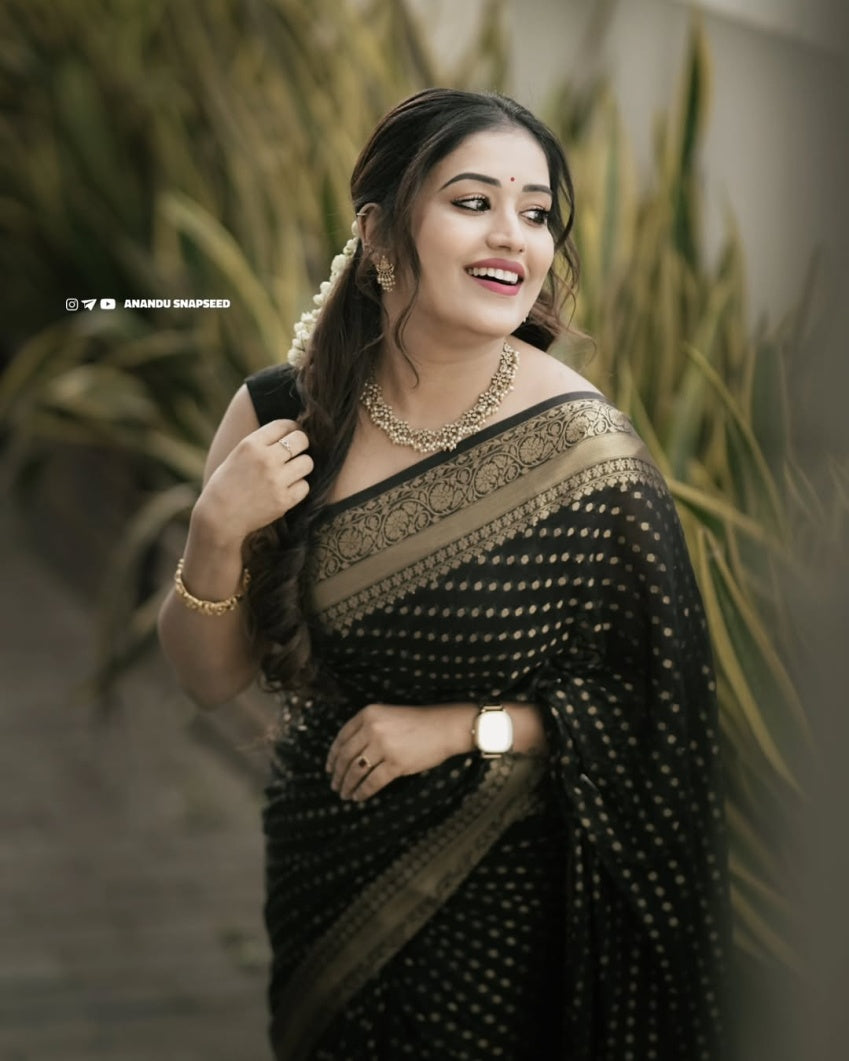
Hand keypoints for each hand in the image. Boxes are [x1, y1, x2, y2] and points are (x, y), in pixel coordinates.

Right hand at [194, 418, 312, 544]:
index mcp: (251, 444)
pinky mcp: (284, 500)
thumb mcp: (238, 454)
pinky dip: (298, 488)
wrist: (219, 516)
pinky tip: (286, 490)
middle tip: (296, 454)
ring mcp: (276, 480)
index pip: (284, 425)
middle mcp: (266, 459)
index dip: (293, 429)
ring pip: (307, 463)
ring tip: (291, 473)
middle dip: (302, 445)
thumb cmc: (227, 484)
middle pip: (301, 440)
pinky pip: (305, 486)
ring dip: (301, 467)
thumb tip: (291, 432)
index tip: (293, 435)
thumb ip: (261, 443)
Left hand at [325, 702, 472, 801]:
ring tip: (344, 794)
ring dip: (347, 785)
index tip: (328, 768)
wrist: (445, 727)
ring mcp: (383, 746)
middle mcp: (373, 728)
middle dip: (337, 774)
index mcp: (369, 713)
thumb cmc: (419, 722)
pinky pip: (372, 781)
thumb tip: (349, 754)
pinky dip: (363, 792)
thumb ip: (369, 728)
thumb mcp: (388, 715)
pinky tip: (358, 797)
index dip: (332, 755)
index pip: (342, 737)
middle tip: (334, 785)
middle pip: (346, 756)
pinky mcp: (396, 763)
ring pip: (356, 770)